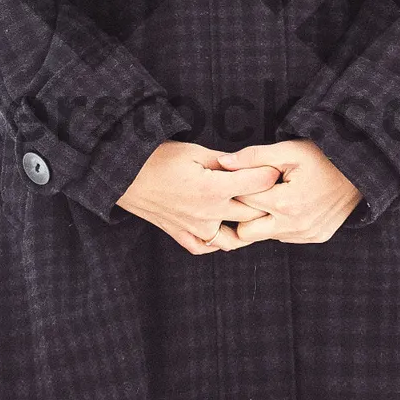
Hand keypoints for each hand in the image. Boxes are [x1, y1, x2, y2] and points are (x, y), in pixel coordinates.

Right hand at [116, 140, 284, 255]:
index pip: (258, 183)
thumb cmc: (158, 158)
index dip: (271, 173)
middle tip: (270, 191)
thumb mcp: (195, 152)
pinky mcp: (182, 236)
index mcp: (214, 189)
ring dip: (245, 228)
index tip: (276, 168)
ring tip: (247, 212)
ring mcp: (196, 229)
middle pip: (253, 214)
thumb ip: (225, 161)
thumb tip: (248, 163)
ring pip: (234, 240)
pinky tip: (220, 225)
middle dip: (266, 202)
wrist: (124, 176)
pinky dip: (218, 240)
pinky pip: (208, 247)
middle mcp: (209, 213)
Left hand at [211, 140, 361, 244]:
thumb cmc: (322, 156)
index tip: (238, 180)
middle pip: (246, 232)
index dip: (236, 190)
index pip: (242, 203)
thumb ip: (253, 158)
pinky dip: (281, 224)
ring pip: (266, 236)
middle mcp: (294, 225)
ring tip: (273, 195)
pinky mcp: (316, 237)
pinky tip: (289, 205)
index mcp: (284, 203)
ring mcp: (306, 235)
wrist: (362, 169)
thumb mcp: (288, 151)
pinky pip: (286, 237)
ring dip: (264, 219)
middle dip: (244, 213)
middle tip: (252, 192)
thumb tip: (223, 163)